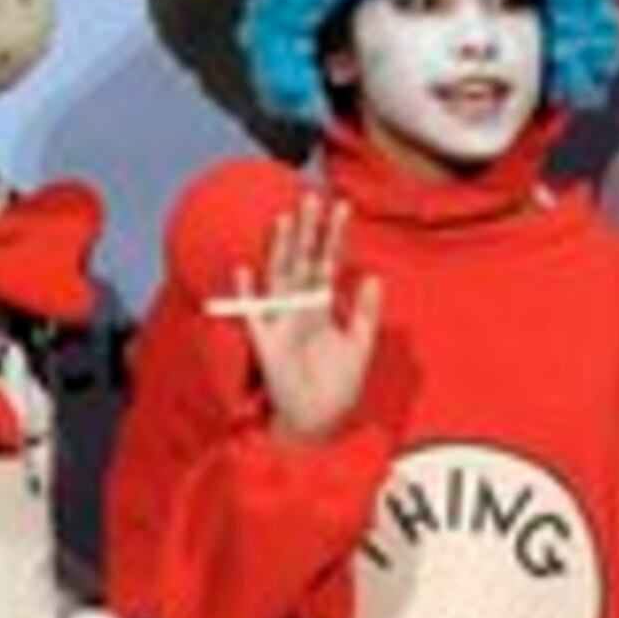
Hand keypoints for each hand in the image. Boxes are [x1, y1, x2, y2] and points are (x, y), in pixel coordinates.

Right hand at [232, 195, 383, 443]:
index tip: (342, 206)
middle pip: (303, 260)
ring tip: (286, 220)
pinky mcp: (267, 344)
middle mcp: (300, 308)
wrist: (319, 421)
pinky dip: (248, 295)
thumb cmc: (336, 384)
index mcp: (322, 306)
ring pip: (281, 277)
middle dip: (307, 231)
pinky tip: (245, 270)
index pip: (328, 262)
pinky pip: (255, 316)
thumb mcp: (359, 346)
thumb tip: (373, 276)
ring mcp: (281, 322)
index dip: (335, 235)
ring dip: (282, 249)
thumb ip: (365, 312)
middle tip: (311, 196)